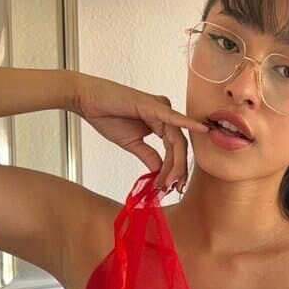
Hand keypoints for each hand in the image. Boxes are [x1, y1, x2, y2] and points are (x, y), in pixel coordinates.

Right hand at [73, 74, 208, 190]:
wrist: (87, 100)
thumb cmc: (107, 116)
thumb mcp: (132, 143)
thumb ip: (148, 156)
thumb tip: (159, 171)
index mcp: (161, 123)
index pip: (175, 150)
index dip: (174, 170)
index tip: (168, 187)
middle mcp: (165, 115)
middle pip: (180, 146)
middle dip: (178, 170)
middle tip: (173, 188)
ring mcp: (160, 108)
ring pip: (177, 139)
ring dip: (176, 163)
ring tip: (170, 181)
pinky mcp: (153, 105)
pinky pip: (174, 118)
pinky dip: (188, 123)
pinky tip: (202, 129)